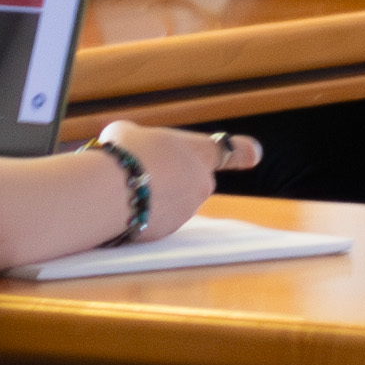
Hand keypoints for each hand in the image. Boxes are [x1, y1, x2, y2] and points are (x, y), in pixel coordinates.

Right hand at [105, 124, 258, 237]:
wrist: (111, 189)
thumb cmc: (125, 152)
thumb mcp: (130, 132)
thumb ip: (142, 140)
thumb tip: (130, 147)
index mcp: (200, 153)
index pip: (232, 151)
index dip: (243, 152)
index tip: (254, 155)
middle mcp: (201, 184)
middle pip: (193, 179)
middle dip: (174, 176)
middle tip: (143, 167)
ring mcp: (186, 211)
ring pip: (174, 201)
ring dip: (157, 195)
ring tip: (125, 186)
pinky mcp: (167, 232)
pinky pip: (159, 219)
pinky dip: (146, 213)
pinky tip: (123, 204)